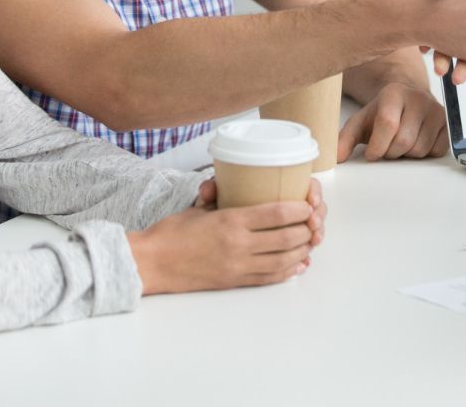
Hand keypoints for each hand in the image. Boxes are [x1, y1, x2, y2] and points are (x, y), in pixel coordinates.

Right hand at [129, 177, 325, 293]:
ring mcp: (238, 266)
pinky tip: (297, 264)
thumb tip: (227, 184)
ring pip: (283, 260)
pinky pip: (269, 278)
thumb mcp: (197, 207)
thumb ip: (218, 197)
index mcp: (230, 221)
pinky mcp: (234, 282)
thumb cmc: (170, 233)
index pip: (276, 213)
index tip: (308, 204)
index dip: (299, 209)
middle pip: (286, 238)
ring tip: (309, 241)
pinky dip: (288, 271)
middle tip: (313, 222)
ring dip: (302, 250)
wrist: (152, 264)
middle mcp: (238, 245)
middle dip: (306, 230)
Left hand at [337, 81, 448, 160]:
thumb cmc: (382, 112)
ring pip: (420, 149)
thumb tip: (336, 157)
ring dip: (406, 154)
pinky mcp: (447, 123)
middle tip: (385, 148)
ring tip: (399, 143)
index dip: (378, 146)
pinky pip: (436, 150)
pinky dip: (423, 154)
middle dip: (390, 152)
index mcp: (394, 93)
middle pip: (403, 140)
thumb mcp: (361, 121)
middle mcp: (418, 98)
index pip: (387, 123)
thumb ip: (346, 138)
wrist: (406, 99)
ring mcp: (436, 110)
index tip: (372, 153)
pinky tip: (415, 142)